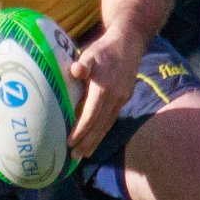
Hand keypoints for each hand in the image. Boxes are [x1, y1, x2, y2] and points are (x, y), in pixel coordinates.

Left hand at [65, 27, 137, 159]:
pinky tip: (96, 138)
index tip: (69, 142)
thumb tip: (75, 71)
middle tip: (74, 157)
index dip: (81, 130)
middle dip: (87, 142)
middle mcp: (115, 97)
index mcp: (104, 88)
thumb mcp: (90, 53)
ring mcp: (121, 99)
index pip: (91, 115)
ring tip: (84, 154)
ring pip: (107, 124)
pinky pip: (112, 118)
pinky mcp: (124, 98)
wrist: (129, 43)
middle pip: (99, 125)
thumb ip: (83, 64)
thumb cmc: (104, 49)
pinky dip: (103, 130)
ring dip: (95, 140)